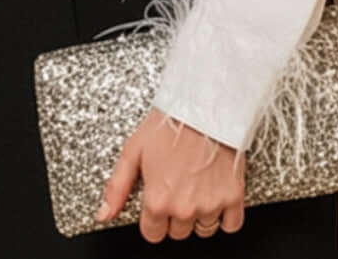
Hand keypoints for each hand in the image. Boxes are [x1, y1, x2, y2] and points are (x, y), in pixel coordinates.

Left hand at [97, 108, 243, 242]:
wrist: (205, 105)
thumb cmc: (170, 122)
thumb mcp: (133, 149)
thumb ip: (117, 187)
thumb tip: (104, 214)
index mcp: (158, 200)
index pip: (153, 234)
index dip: (154, 218)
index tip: (159, 201)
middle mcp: (184, 208)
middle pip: (178, 233)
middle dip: (176, 214)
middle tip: (178, 187)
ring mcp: (210, 203)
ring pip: (204, 230)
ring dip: (200, 215)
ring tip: (198, 187)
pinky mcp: (233, 195)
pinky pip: (232, 224)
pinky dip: (226, 216)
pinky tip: (217, 196)